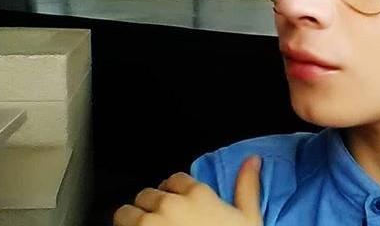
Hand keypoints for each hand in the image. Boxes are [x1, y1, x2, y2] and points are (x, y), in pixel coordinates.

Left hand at [113, 155, 262, 225]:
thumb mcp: (248, 218)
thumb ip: (247, 185)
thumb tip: (253, 159)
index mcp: (197, 194)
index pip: (175, 179)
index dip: (175, 192)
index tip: (179, 205)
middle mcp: (169, 204)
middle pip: (148, 194)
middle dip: (153, 207)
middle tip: (163, 225)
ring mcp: (148, 225)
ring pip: (126, 213)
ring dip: (132, 222)